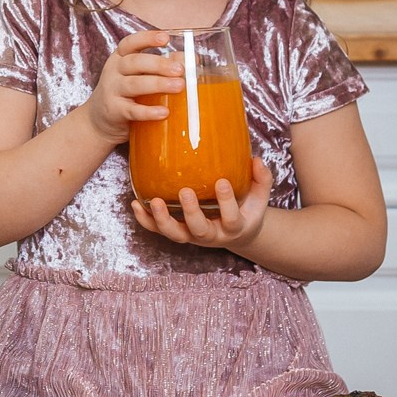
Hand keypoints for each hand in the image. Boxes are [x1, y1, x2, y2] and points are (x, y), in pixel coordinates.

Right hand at [82, 30, 181, 143]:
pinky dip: (148, 111)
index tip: (166, 38)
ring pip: (134, 84)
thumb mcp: (139, 76)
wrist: (99, 121)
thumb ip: (163, 67)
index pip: (130, 43)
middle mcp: (114, 71)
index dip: (147, 38)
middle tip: (180, 70)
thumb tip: (193, 60)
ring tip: (178, 86)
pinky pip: (132, 110)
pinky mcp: (114, 111)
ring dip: (158, 84)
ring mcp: (112, 91)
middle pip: (135, 62)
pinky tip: (164, 112)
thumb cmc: (126, 94)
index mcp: (120, 58)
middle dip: (159, 64)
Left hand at [131, 157, 274, 250]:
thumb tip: (257, 160)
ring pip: (175, 235)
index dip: (227, 202)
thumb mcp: (259, 197)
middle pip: (199, 230)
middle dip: (191, 213)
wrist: (236, 233)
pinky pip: (157, 230)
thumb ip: (261, 179)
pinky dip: (145, 220)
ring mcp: (192, 236)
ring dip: (162, 220)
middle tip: (184, 191)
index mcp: (233, 227)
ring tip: (153, 201)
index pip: (231, 219)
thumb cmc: (247, 209)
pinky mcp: (177, 232)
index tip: (222, 182)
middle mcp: (211, 235)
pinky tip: (135, 204)